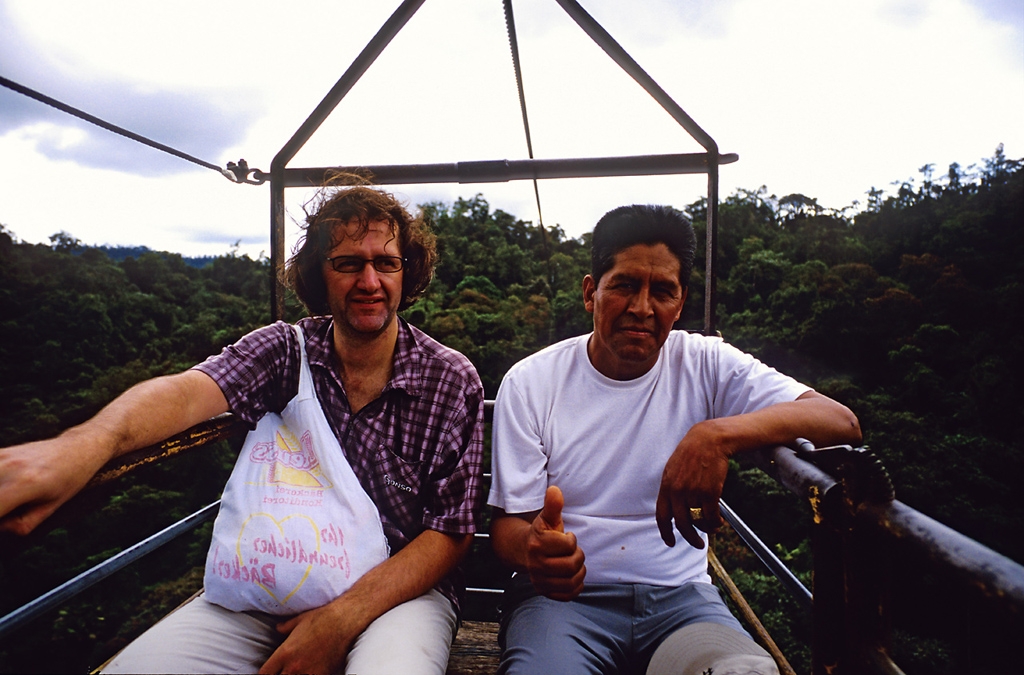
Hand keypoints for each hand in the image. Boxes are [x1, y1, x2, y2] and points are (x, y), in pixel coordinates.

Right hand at [0, 435, 105, 535]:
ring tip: (10, 500)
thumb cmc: (68, 481)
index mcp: (24, 485)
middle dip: (0, 509)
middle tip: (11, 511)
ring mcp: (1, 456)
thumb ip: (20, 524)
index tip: (7, 520)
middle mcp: (9, 467)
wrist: (76, 449)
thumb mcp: (50, 509)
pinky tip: (7, 489)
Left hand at [259, 602, 354, 674]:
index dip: (264, 674)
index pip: (265, 673)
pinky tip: (310, 672)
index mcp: (284, 653)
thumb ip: (285, 627)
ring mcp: (309, 673)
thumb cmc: (321, 618)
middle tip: (282, 670)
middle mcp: (294, 667)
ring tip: (296, 671)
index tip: (268, 672)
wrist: (344, 622)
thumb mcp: (299, 620)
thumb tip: (278, 627)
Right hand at [525, 486, 585, 600]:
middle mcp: (536, 564)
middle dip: (578, 556)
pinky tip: (573, 576)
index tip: (567, 537)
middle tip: (573, 551)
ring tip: (574, 563)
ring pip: (571, 582)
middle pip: (571, 566)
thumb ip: (553, 505)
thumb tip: (555, 489)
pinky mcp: (545, 592)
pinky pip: (567, 595)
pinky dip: (575, 587)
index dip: (572, 540)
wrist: (524, 552)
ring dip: (579, 572)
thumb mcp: (547, 518)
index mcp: (537, 544)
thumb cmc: (542, 534)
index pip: (568, 545)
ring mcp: (540, 580)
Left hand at [655, 421, 728, 548]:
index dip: (665, 532)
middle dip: (690, 538)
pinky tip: (720, 522)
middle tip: (698, 544)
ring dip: (707, 528)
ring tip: (713, 528)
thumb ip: (670, 489)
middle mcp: (678, 491)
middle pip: (682, 524)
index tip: (670, 543)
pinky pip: (712, 515)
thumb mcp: (672, 470)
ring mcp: (693, 492)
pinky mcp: (710, 492)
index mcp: (666, 486)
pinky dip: (716, 522)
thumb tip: (673, 511)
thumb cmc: (691, 454)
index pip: (661, 516)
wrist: (708, 441)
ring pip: (699, 521)